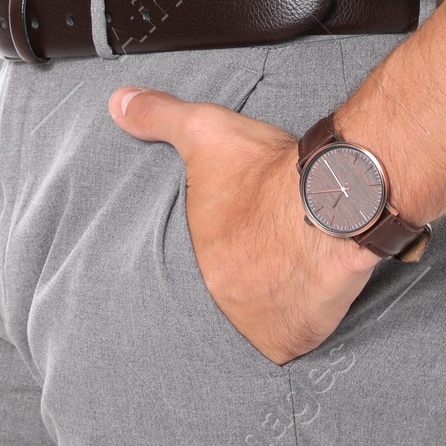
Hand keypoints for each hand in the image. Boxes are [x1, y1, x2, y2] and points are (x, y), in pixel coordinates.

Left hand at [109, 85, 374, 364]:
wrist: (330, 201)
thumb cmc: (267, 170)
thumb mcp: (205, 130)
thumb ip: (158, 116)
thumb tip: (116, 103)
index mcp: (193, 253)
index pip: (191, 262)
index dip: (213, 247)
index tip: (231, 237)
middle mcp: (215, 296)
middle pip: (220, 291)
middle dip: (235, 276)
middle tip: (257, 256)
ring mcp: (250, 325)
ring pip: (250, 320)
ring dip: (260, 305)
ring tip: (278, 281)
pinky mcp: (287, 342)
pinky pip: (283, 343)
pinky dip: (290, 327)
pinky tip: (297, 306)